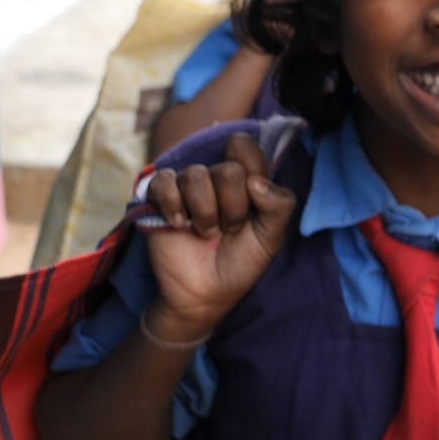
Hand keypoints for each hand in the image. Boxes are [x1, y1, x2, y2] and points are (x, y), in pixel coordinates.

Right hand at [142, 132, 295, 341]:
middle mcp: (216, 178)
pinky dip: (174, 206)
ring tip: (207, 232)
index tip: (254, 202)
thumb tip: (256, 181)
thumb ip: (279, 206)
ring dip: (205, 212)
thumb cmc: (241, 262)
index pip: (246, 147)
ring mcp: (187, 186)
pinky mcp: (159, 197)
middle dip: (234, 207)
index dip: (251, 171)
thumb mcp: (272, 237)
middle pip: (228, 170)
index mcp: (246, 181)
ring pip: (195, 176)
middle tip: (230, 228)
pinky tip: (179, 225)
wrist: (207, 292)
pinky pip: (163, 181)